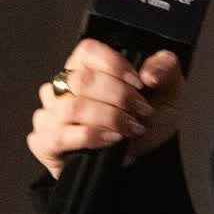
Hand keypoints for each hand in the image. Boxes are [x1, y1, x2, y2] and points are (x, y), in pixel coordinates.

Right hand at [27, 41, 183, 179]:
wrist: (144, 161)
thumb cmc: (147, 122)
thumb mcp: (168, 92)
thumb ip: (165, 69)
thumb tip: (149, 72)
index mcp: (87, 67)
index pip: (87, 51)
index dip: (113, 64)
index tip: (139, 82)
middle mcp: (63, 88)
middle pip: (80, 80)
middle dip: (118, 97)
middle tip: (141, 111)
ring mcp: (51, 114)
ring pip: (70, 108)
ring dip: (107, 118)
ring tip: (129, 128)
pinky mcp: (45, 142)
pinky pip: (59, 135)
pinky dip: (89, 136)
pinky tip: (111, 140)